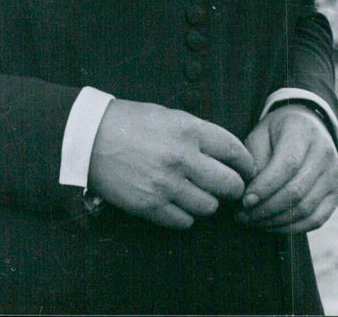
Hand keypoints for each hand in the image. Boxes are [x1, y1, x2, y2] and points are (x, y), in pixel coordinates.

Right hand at [88, 99, 255, 229]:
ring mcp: (166, 185)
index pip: (233, 150)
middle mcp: (181, 158)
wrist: (90, 138)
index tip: (247, 168)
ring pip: (209, 207)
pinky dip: (185, 216)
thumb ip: (195, 133)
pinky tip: (178, 203)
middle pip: (228, 184)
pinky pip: (184, 222)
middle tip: (230, 188)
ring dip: (207, 203)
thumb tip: (221, 152)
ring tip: (197, 194)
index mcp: (188, 130)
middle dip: (233, 188)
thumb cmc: (128, 122)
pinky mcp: (151, 206)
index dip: (246, 162)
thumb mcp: (167, 115)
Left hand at [235, 104, 337, 231]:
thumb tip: (250, 194)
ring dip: (276, 221)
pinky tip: (272, 225)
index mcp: (303, 132)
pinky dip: (292, 228)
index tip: (245, 201)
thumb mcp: (260, 135)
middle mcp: (324, 152)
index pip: (288, 165)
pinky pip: (316, 219)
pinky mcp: (337, 192)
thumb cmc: (277, 134)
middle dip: (266, 209)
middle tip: (243, 216)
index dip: (265, 187)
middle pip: (296, 190)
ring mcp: (334, 174)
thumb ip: (255, 161)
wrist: (306, 128)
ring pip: (305, 209)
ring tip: (254, 222)